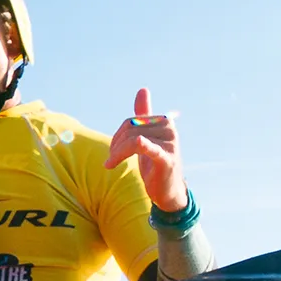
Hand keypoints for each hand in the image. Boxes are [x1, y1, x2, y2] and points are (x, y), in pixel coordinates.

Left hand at [105, 87, 186, 211]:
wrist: (168, 191)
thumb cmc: (155, 162)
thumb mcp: (147, 137)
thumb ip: (144, 115)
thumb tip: (143, 89)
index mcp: (164, 122)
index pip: (132, 121)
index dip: (117, 136)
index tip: (113, 151)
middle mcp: (169, 130)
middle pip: (131, 129)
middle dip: (115, 145)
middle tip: (110, 160)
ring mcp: (170, 145)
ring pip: (133, 140)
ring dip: (116, 154)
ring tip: (111, 164)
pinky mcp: (167, 160)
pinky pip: (152, 149)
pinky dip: (143, 145)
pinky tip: (139, 143)